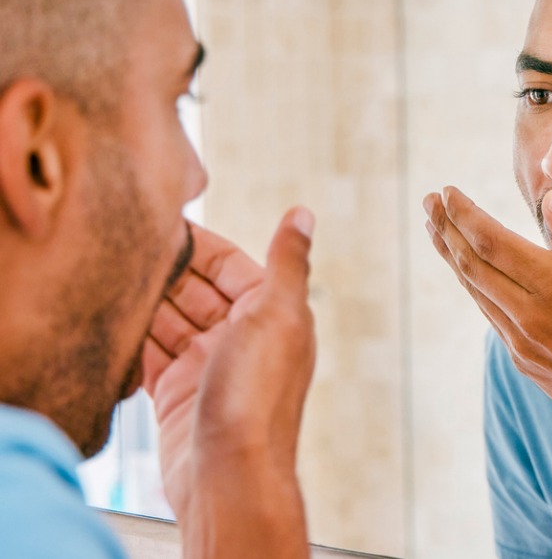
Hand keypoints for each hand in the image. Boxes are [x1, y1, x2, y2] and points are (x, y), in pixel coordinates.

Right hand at [142, 208, 315, 557]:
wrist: (230, 475)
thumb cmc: (259, 397)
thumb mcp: (278, 315)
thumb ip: (287, 262)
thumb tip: (302, 214)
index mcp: (273, 315)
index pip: (231, 266)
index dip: (199, 245)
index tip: (162, 221)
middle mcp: (242, 338)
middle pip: (195, 292)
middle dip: (165, 272)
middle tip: (125, 248)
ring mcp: (207, 366)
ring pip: (168, 321)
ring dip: (144, 302)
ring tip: (111, 277)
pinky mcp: (176, 394)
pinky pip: (148, 356)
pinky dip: (132, 340)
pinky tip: (112, 321)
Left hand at [424, 186, 551, 441]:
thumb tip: (550, 200)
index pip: (491, 241)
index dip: (464, 214)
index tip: (446, 191)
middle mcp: (530, 317)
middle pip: (471, 265)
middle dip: (447, 229)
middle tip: (428, 202)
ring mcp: (523, 345)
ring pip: (476, 292)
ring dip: (452, 258)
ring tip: (438, 230)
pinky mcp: (526, 363)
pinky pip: (491, 317)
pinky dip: (475, 288)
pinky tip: (474, 276)